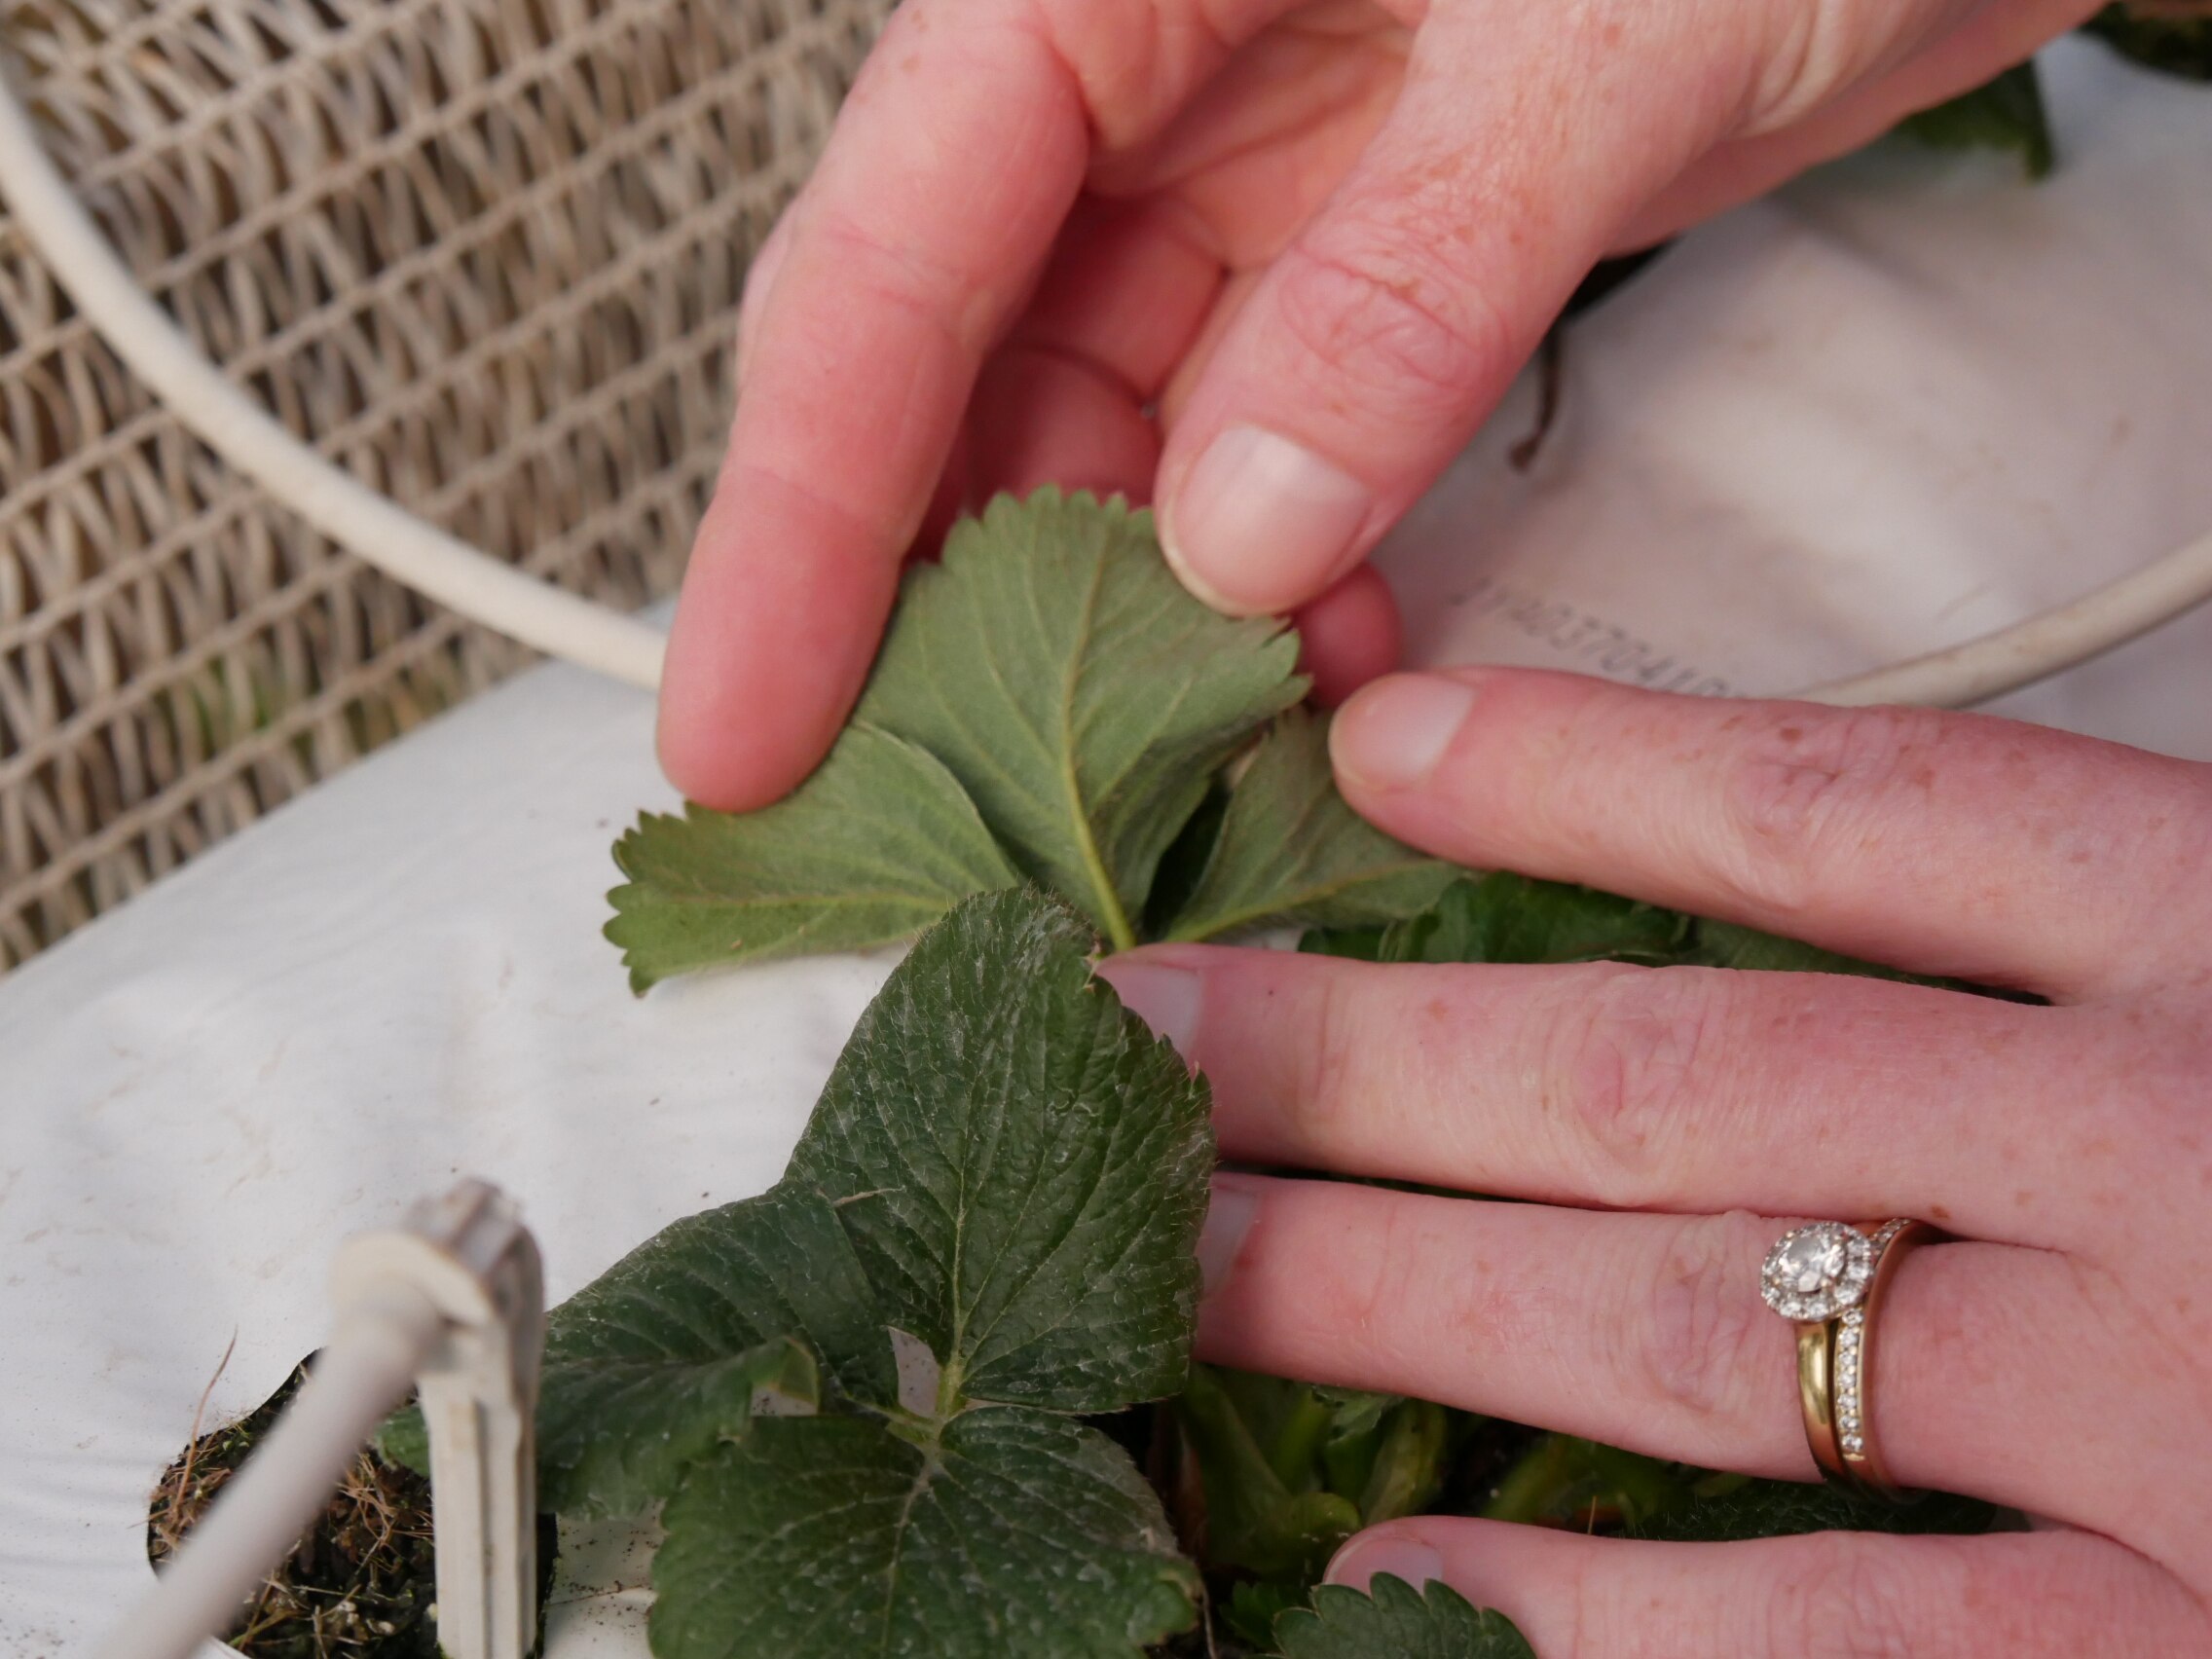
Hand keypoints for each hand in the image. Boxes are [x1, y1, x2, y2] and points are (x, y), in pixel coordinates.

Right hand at [657, 0, 2099, 808]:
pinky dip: (1283, 576)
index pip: (883, 266)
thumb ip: (1402, 288)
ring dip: (1143, 620)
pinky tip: (1325, 676)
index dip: (791, 524)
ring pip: (1114, 431)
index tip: (738, 737)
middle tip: (934, 814)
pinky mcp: (1367, 240)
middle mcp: (1140, 64)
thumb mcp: (1590, 39)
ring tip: (1170, 776)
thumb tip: (1235, 544)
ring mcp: (1254, 160)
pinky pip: (1268, 439)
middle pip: (961, 373)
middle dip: (946, 606)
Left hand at [1098, 669, 2211, 1654]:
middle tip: (1132, 1034)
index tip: (1371, 759)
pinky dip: (1588, 1608)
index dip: (1588, 778)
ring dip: (1387, 1290)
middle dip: (1362, 1060)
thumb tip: (1790, 938)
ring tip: (1177, 1259)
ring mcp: (2169, 1416)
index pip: (1850, 821)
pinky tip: (1404, 1567)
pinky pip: (1826, 1638)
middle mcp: (2173, 1151)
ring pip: (1681, 1322)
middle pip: (1677, 1074)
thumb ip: (2073, 965)